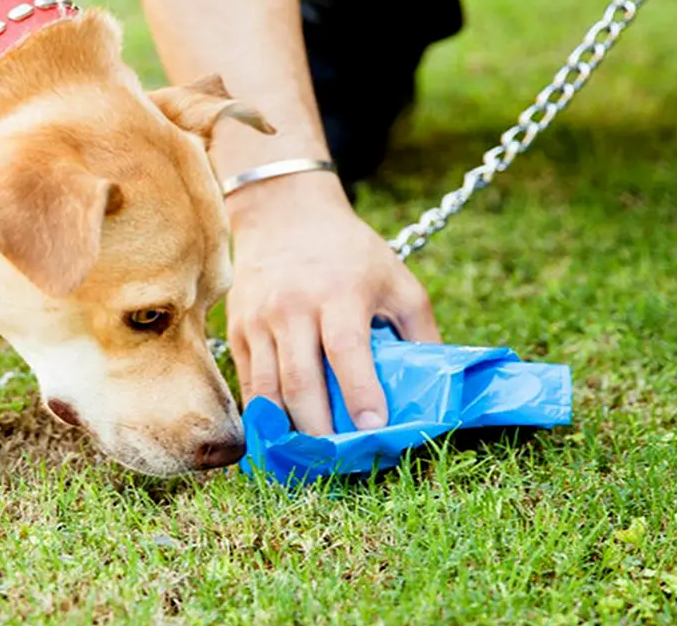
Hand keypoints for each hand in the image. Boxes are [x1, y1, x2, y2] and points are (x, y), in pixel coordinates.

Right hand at [224, 172, 441, 435]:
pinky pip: (249, 383)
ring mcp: (260, 320)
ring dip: (287, 430)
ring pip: (268, 388)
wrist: (284, 215)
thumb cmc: (351, 253)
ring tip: (309, 460)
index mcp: (340, 293)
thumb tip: (437, 388)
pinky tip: (282, 438)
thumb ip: (420, 331)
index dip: (359, 391)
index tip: (373, 428)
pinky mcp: (239, 330)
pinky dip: (264, 416)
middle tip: (338, 461)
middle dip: (319, 427)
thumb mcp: (397, 280)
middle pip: (300, 379)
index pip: (346, 349)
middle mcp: (294, 307)